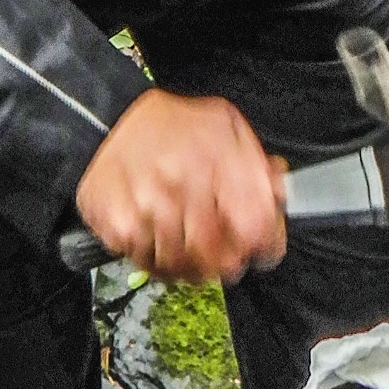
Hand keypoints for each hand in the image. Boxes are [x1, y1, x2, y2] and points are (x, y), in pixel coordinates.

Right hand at [75, 88, 287, 283]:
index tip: (261, 245)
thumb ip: (257, 164)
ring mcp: (148, 209)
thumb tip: (279, 199)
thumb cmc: (173, 127)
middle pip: (221, 258)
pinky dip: (159, 262)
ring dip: (193, 265)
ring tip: (190, 244)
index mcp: (217, 157)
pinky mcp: (119, 227)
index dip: (265, 244)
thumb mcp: (226, 126)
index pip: (255, 227)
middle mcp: (182, 184)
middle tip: (224, 252)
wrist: (109, 120)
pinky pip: (150, 265)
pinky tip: (161, 240)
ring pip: (186, 267)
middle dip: (229, 260)